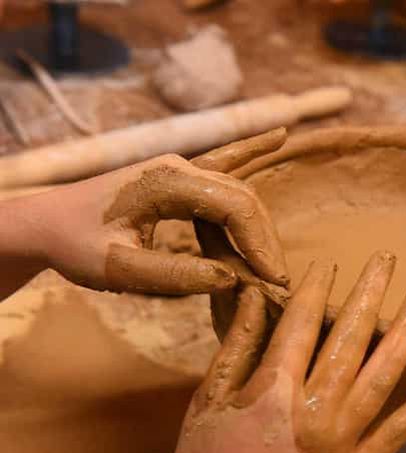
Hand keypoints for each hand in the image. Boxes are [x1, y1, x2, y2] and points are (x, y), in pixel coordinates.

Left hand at [2, 129, 287, 295]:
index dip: (259, 244)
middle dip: (263, 241)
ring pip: (237, 192)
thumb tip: (231, 279)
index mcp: (167, 181)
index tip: (272, 280)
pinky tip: (279, 136)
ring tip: (268, 265)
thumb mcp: (120, 269)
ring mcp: (180, 168)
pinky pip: (225, 164)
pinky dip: (252, 154)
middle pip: (243, 199)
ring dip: (255, 228)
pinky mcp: (178, 177)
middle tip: (276, 281)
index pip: (234, 207)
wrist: (45, 225)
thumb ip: (175, 275)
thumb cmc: (76, 245)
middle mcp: (179, 166)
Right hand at [154, 252, 405, 452]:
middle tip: (387, 259)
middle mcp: (314, 410)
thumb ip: (237, 346)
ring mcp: (340, 441)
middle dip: (370, 293)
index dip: (317, 288)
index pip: (302, 323)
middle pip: (350, 338)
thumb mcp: (207, 401)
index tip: (330, 263)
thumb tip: (254, 297)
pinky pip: (396, 434)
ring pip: (382, 376)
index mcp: (273, 390)